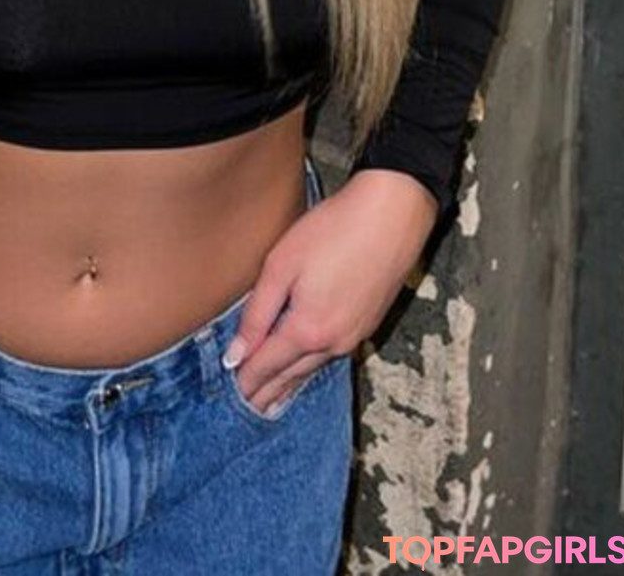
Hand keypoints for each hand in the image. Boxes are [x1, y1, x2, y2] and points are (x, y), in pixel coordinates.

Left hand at [226, 168, 439, 413]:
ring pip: (313, 369)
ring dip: (290, 385)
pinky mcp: (368, 324)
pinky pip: (332, 356)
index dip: (246, 380)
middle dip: (266, 391)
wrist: (392, 215)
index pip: (267, 366)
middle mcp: (332, 343)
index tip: (230, 393)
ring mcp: (354, 336)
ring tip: (273, 400)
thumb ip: (257, 314)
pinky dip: (312, 368)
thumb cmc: (332, 230)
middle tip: (248, 408)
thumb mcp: (282, 265)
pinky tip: (308, 368)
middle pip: (291, 375)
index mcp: (306, 330)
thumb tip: (236, 356)